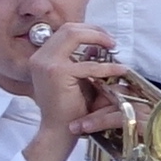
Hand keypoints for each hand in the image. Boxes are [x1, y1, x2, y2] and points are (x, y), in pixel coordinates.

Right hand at [22, 25, 113, 151]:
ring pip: (74, 36)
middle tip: (112, 41)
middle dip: (94, 31)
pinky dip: (107, 66)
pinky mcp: (57, 73)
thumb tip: (97, 45)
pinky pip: (88, 64)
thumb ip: (82, 60)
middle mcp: (39, 57)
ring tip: (114, 47)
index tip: (104, 38)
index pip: (64, 31)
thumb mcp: (75, 78)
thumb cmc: (68, 108)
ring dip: (98, 39)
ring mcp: (46, 63)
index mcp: (41, 57)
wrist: (58, 131)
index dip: (87, 30)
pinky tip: (120, 69)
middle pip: (69, 29)